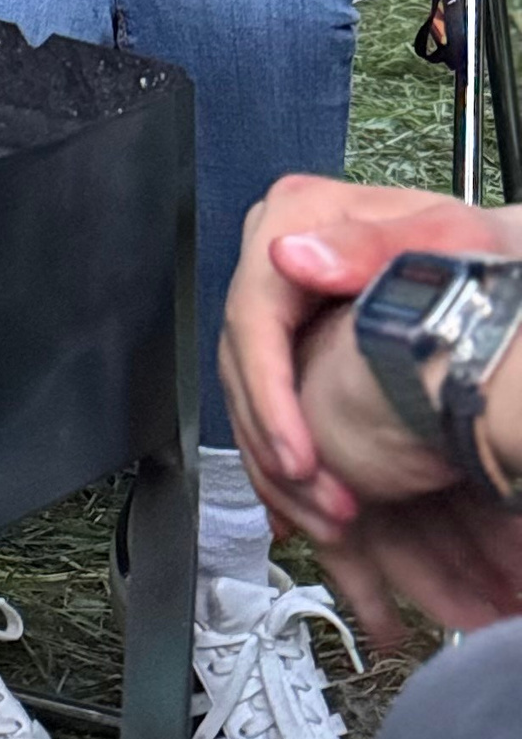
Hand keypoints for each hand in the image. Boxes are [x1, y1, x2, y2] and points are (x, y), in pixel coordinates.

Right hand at [218, 171, 521, 640]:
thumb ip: (366, 244)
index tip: (300, 460)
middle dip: (278, 448)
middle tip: (325, 507)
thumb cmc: (477, 255)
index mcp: (296, 219)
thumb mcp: (441, 240)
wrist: (497, 270)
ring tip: (331, 520)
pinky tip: (309, 507)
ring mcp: (281, 302)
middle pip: (243, 366)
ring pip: (248, 396)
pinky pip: (268, 406)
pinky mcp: (292, 341)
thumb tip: (288, 254)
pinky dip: (286, 463)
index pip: (251, 320)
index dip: (270, 399)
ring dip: (282, 469)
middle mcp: (278, 259)